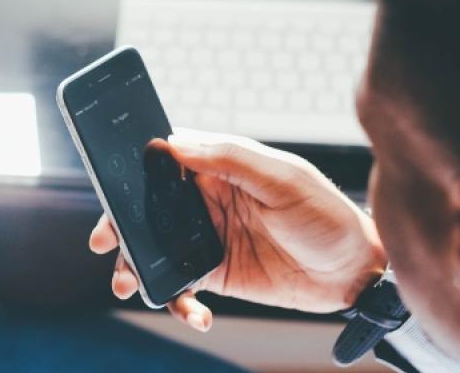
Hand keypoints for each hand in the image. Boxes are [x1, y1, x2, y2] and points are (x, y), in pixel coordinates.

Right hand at [90, 129, 385, 331]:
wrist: (354, 272)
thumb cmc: (327, 215)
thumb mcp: (284, 178)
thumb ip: (231, 159)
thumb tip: (175, 144)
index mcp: (222, 168)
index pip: (166, 161)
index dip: (134, 170)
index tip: (111, 185)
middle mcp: (208, 200)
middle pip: (149, 206)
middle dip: (120, 222)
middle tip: (104, 239)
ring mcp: (209, 238)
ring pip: (156, 248)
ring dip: (135, 265)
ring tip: (127, 283)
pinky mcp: (215, 274)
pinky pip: (181, 286)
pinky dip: (177, 301)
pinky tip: (196, 314)